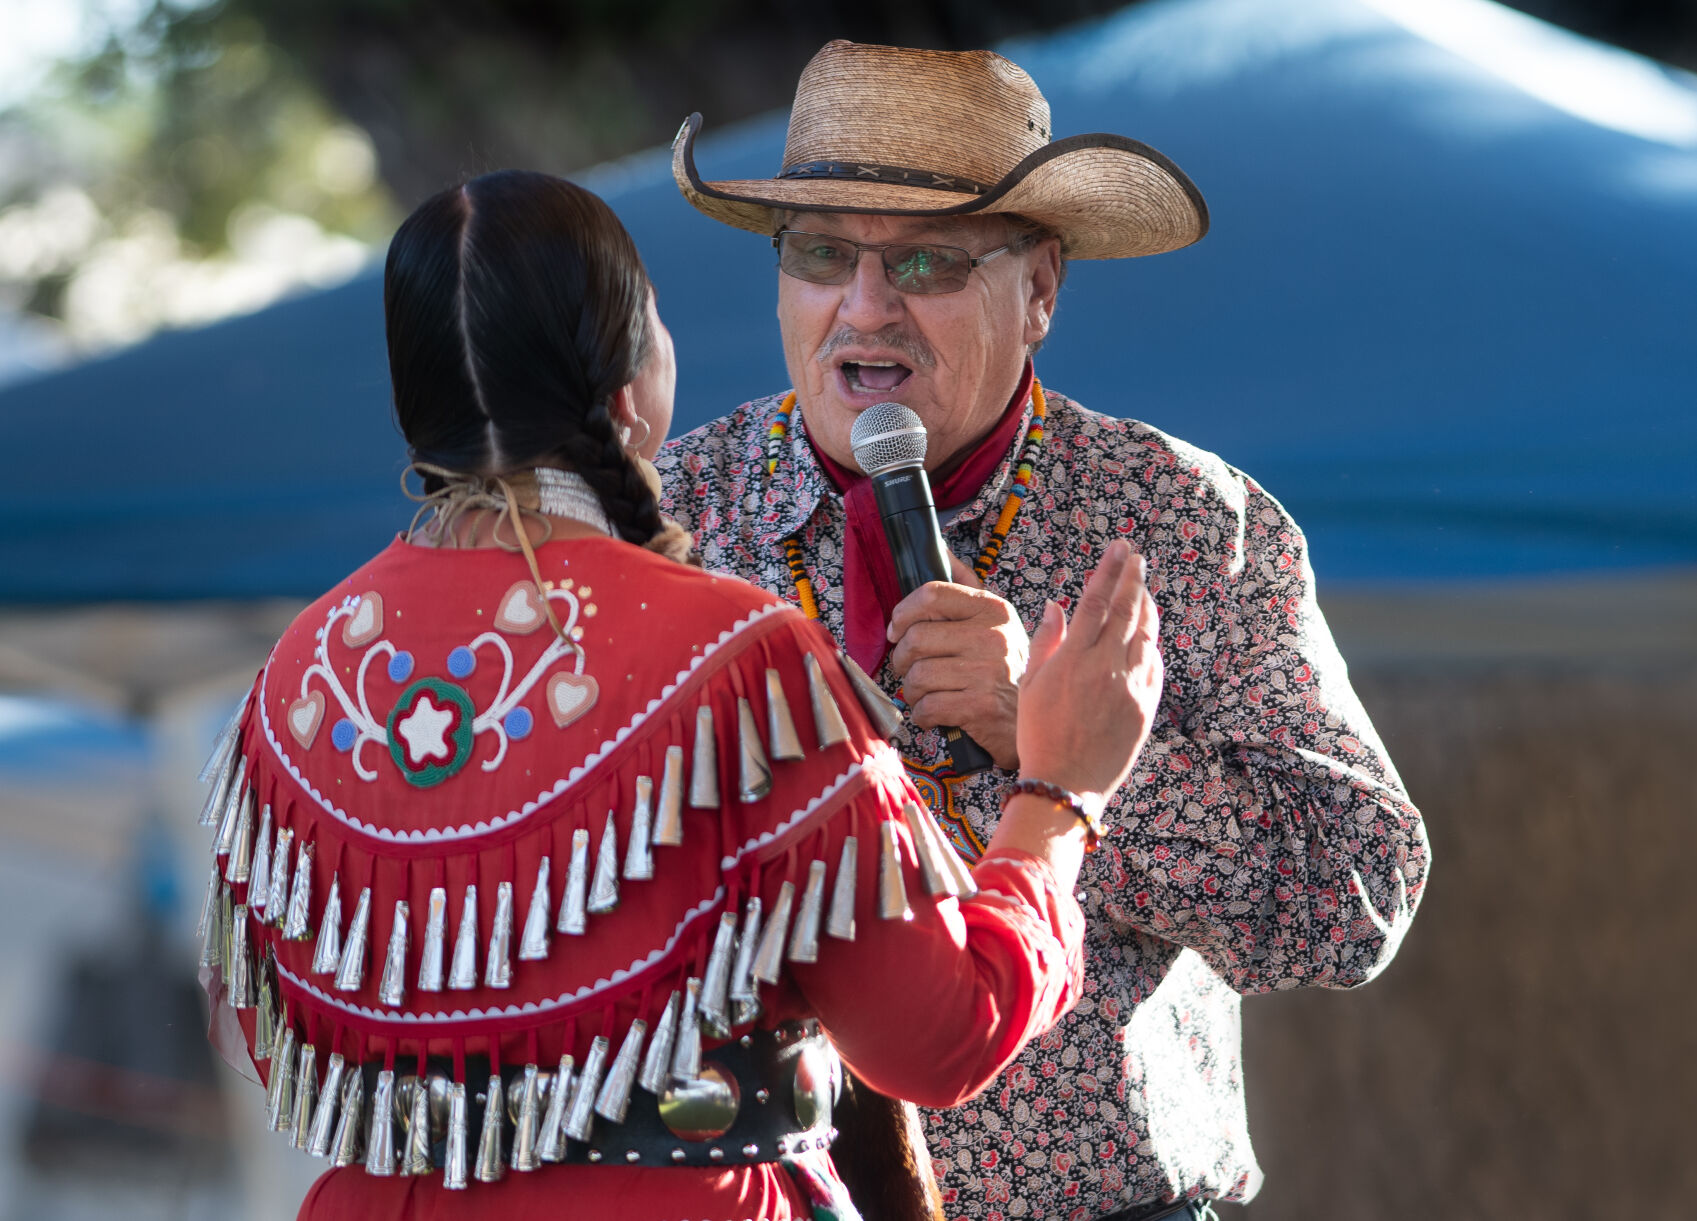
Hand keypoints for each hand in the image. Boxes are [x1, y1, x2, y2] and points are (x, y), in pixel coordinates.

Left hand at [886, 553, 1028, 768]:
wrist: (1036, 722)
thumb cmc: (1007, 672)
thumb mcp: (997, 624)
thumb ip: (967, 588)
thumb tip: (940, 549)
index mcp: (993, 610)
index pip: (931, 594)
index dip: (903, 612)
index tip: (897, 629)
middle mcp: (992, 636)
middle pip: (916, 637)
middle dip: (903, 659)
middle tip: (912, 669)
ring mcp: (986, 671)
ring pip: (917, 675)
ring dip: (912, 690)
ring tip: (927, 692)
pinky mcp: (979, 706)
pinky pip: (927, 706)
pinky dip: (923, 714)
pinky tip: (936, 713)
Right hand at [1015, 540, 1162, 803]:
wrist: (1065, 785)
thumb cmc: (1039, 736)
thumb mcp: (1030, 686)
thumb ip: (1045, 641)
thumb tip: (1055, 606)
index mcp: (1073, 659)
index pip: (1096, 601)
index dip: (1108, 571)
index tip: (1118, 549)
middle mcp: (1105, 667)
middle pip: (1126, 609)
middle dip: (1133, 577)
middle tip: (1137, 556)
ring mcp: (1130, 687)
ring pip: (1146, 634)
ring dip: (1146, 606)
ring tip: (1143, 589)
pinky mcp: (1146, 707)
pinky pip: (1153, 665)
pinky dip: (1151, 643)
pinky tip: (1147, 634)